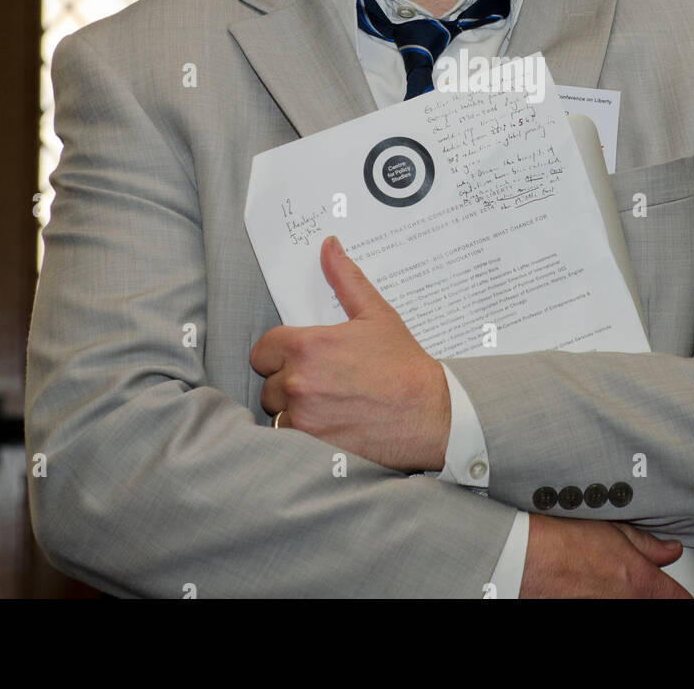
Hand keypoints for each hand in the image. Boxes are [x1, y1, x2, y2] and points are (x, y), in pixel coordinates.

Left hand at [249, 236, 449, 471]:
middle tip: (322, 384)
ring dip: (294, 411)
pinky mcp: (310, 446)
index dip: (280, 354)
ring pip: (277, 413)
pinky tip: (331, 426)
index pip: (263, 350)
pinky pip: (289, 439)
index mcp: (308, 345)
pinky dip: (304, 435)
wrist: (429, 413)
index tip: (300, 359)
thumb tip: (329, 246)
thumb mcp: (376, 315)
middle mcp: (299, 382)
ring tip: (328, 406)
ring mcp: (303, 417)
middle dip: (289, 383)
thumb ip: (345, 279)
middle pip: (268, 384)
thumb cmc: (403, 365)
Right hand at [519, 514, 691, 597]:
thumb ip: (647, 543)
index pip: (680, 598)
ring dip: (622, 593)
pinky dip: (599, 596)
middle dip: (648, 590)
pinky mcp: (585, 613)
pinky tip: (587, 584)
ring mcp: (605, 611)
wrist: (524, 559)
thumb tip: (669, 549)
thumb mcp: (612, 529)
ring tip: (603, 576)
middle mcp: (627, 604)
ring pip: (627, 604)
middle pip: (654, 603)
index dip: (678, 591)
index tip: (672, 586)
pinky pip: (601, 604)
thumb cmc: (562, 540)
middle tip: (629, 575)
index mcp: (641, 582)